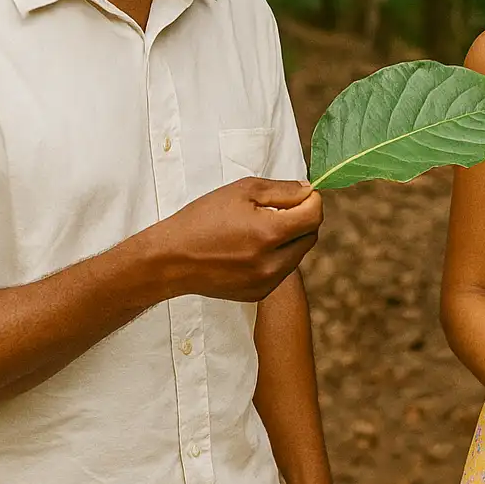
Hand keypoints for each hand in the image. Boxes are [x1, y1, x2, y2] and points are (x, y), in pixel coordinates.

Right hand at [141, 177, 322, 302]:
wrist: (170, 259)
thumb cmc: (202, 219)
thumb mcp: (242, 191)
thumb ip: (282, 190)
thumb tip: (309, 190)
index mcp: (269, 233)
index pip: (314, 216)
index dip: (312, 200)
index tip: (301, 194)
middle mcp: (272, 262)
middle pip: (310, 235)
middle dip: (302, 218)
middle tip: (280, 208)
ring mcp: (266, 282)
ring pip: (298, 254)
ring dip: (290, 238)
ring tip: (261, 228)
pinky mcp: (257, 294)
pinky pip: (282, 271)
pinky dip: (276, 256)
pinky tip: (251, 248)